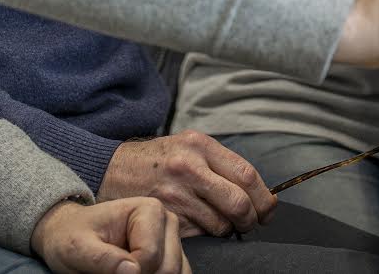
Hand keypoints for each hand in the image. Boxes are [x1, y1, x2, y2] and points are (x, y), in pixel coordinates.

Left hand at [31, 198, 188, 273]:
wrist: (69, 236)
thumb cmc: (71, 237)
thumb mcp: (76, 247)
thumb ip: (102, 258)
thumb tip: (133, 271)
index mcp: (149, 210)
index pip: (149, 255)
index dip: (127, 272)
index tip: (102, 269)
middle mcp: (167, 223)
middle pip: (168, 268)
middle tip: (111, 272)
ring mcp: (172, 241)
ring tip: (120, 272)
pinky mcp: (172, 257)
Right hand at [99, 130, 272, 238]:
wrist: (111, 169)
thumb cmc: (157, 160)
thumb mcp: (187, 146)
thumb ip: (219, 163)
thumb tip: (256, 191)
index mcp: (200, 145)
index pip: (247, 175)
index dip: (264, 197)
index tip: (267, 209)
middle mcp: (189, 167)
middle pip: (239, 202)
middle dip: (252, 219)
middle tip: (251, 224)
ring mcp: (176, 194)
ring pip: (221, 223)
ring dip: (227, 229)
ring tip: (222, 223)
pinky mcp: (164, 216)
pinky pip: (199, 233)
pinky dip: (205, 233)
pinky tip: (198, 224)